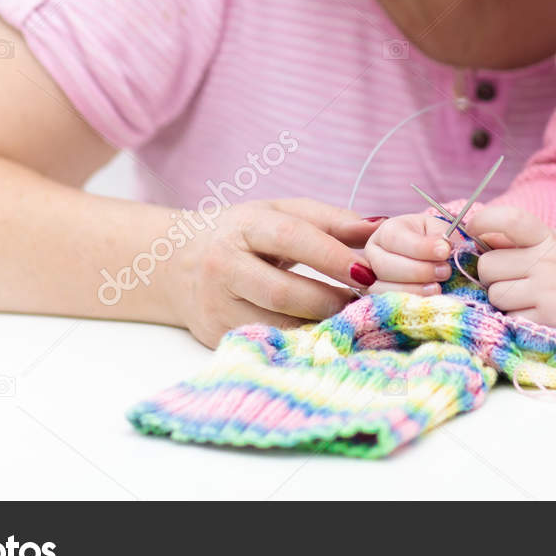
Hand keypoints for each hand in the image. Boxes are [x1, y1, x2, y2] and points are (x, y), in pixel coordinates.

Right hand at [168, 198, 378, 347]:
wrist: (173, 263)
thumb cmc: (244, 234)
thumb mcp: (281, 213)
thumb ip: (331, 220)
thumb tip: (382, 228)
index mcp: (243, 226)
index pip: (291, 238)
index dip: (331, 256)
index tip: (367, 272)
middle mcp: (223, 266)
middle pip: (282, 291)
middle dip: (329, 301)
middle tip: (363, 303)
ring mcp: (215, 305)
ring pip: (275, 325)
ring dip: (319, 326)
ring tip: (348, 319)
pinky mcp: (216, 336)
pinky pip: (267, 343)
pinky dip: (300, 342)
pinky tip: (322, 335)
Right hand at [363, 213, 456, 294]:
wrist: (427, 257)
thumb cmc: (430, 240)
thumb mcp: (437, 230)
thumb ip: (440, 236)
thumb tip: (444, 249)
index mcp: (387, 231)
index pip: (395, 238)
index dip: (421, 247)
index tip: (444, 251)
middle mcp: (374, 253)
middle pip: (385, 265)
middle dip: (418, 271)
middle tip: (444, 271)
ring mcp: (370, 278)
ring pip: (382, 288)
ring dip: (413, 290)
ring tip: (437, 287)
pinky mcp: (376, 298)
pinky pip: (385, 304)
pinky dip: (407, 303)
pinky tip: (426, 300)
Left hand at [468, 204, 555, 338]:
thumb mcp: (554, 242)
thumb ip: (518, 240)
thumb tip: (478, 236)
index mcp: (548, 238)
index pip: (510, 220)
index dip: (484, 220)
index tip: (472, 227)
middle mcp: (547, 263)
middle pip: (488, 266)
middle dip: (492, 273)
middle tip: (509, 277)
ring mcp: (547, 293)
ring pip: (495, 294)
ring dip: (502, 297)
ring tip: (524, 296)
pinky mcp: (547, 321)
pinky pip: (509, 317)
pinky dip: (515, 317)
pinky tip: (534, 312)